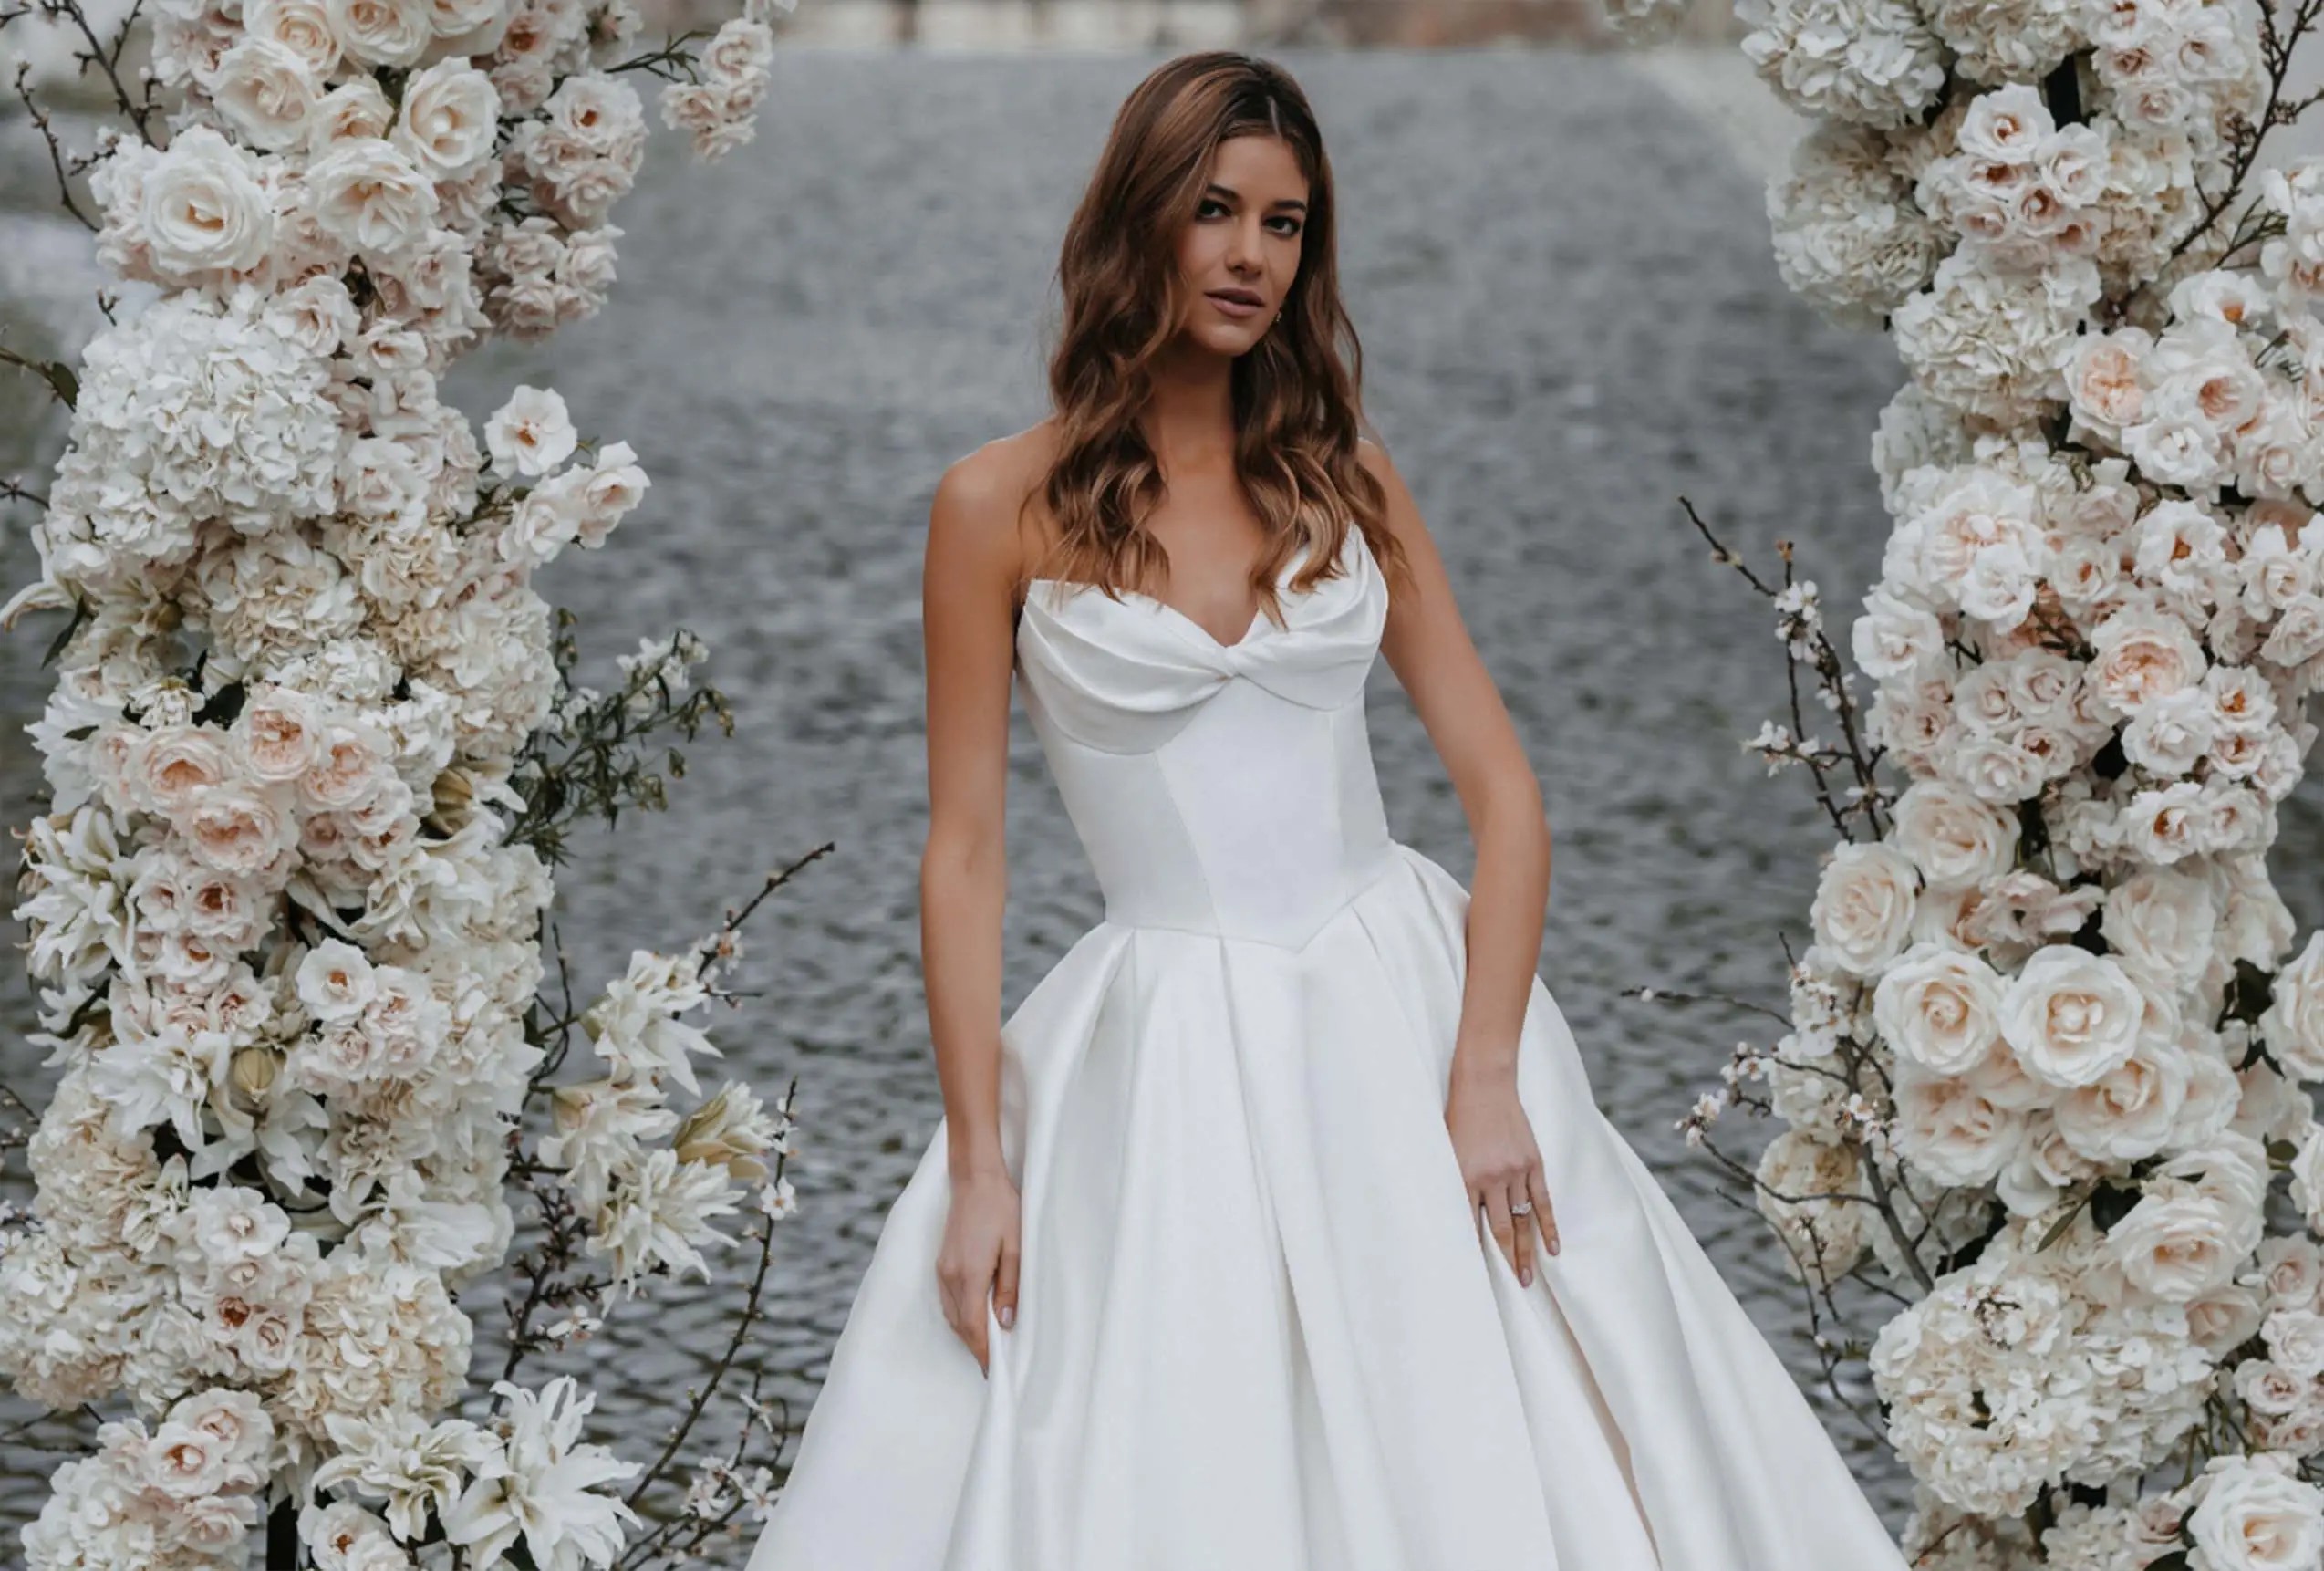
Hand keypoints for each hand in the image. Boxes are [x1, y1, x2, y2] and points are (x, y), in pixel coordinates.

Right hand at [936, 1165, 1020, 1374]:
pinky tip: (975, 1317)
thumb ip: (1009, 1287)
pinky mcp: (941, 1263)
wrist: (975, 1179)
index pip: (973, 1327)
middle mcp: (950, 1276)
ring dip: (967, 1332)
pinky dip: (960, 1315)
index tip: (993, 1371)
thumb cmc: (1002, 1209)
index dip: (983, 1352)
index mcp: (969, 1275)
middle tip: (994, 1363)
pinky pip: (948, 1300)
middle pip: (960, 1325)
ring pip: (951, 1314)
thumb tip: (1006, 1323)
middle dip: (975, 1347)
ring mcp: (942, 1269)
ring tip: (987, 1345)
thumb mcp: (1016, 1248)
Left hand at [1444, 1065, 1558, 1286]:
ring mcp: (1515, 1171)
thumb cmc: (1458, 1117)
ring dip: (1526, 1251)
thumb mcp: (1448, 1151)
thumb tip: (1458, 1217)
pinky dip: (1547, 1227)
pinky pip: (1542, 1202)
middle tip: (1515, 1287)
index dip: (1475, 1253)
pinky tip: (1553, 1248)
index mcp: (1464, 1177)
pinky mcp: (1533, 1163)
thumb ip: (1456, 1183)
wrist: (1484, 1084)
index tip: (1478, 1277)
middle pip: (1500, 1230)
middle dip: (1507, 1262)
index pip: (1470, 1225)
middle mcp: (1491, 1178)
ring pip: (1522, 1221)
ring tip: (1530, 1278)